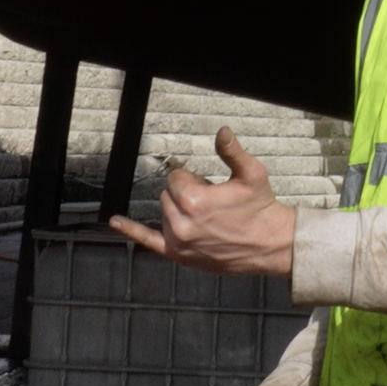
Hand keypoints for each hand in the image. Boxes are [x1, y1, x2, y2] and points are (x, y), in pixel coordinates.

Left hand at [109, 127, 296, 275]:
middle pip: (168, 195)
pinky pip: (149, 241)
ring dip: (179, 210)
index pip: (176, 178)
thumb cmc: (261, 208)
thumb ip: (231, 151)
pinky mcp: (179, 254)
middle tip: (213, 202)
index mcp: (194, 200)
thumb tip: (222, 131)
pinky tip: (115, 222)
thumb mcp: (251, 174)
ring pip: (165, 213)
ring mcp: (179, 241)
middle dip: (187, 193)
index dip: (194, 179)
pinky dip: (131, 231)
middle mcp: (182, 222)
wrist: (270, 244)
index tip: (211, 188)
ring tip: (208, 217)